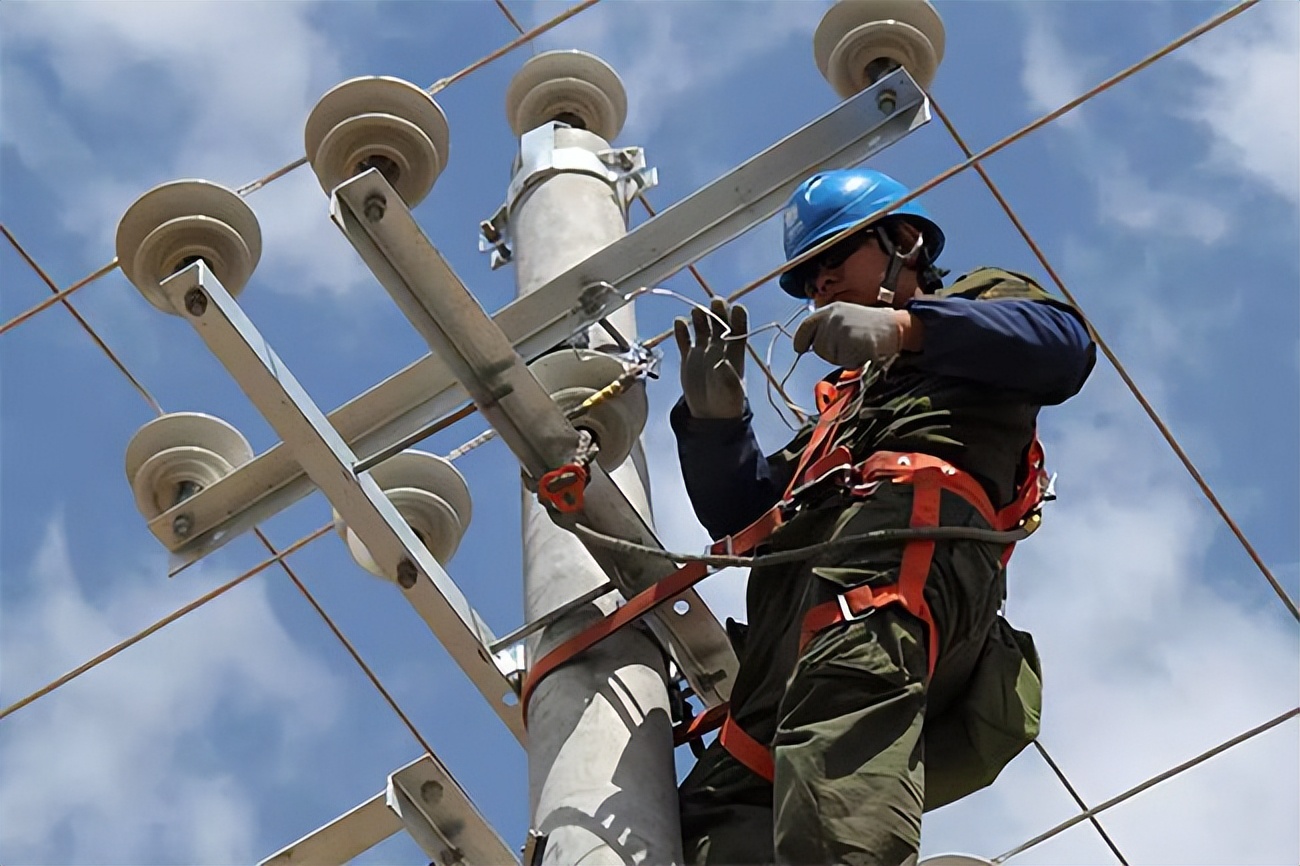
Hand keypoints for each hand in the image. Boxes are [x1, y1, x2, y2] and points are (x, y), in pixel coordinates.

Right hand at [674, 298, 747, 418]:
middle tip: (716, 301)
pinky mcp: (689, 357)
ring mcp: (703, 350)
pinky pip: (684, 340)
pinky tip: (679, 322)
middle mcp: (720, 347)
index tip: (738, 308)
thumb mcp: (731, 391)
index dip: (739, 318)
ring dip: (700, 318)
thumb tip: (722, 362)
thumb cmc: (727, 402)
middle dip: (718, 312)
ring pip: (702, 328)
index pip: (739, 330)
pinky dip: (682, 331)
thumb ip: (727, 376)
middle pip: (719, 324)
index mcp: (735, 353)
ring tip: (697, 311)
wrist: (710, 414)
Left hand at [793, 302, 903, 368]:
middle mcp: (833, 318)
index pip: (807, 325)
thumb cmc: (871, 326)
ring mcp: (841, 329)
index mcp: (831, 310)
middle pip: (817, 346)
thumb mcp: (846, 317)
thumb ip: (827, 326)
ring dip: (841, 357)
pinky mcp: (850, 342)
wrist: (894, 327)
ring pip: (829, 356)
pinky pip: (843, 361)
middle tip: (848, 344)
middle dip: (829, 352)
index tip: (799, 348)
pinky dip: (852, 360)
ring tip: (857, 345)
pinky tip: (863, 350)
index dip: (800, 339)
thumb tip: (808, 343)